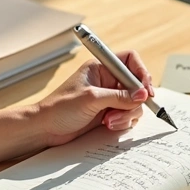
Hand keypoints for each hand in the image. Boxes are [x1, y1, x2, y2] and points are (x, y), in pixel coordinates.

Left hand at [34, 50, 155, 146]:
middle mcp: (107, 81)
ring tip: (108, 121)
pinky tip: (107, 125)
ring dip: (126, 114)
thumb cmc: (60, 108)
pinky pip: (127, 115)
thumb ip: (119, 96)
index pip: (130, 60)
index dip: (141, 73)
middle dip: (133, 100)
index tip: (145, 90)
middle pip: (136, 85)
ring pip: (134, 103)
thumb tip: (142, 95)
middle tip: (126, 110)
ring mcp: (109, 98)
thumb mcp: (91, 98)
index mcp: (101, 68)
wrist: (45, 129)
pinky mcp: (108, 113)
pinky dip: (122, 122)